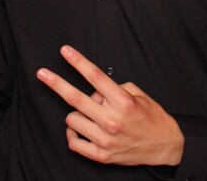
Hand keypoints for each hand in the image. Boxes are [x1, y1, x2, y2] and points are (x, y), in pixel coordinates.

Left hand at [36, 45, 183, 166]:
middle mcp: (112, 120)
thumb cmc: (151, 118)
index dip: (78, 62)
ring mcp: (105, 139)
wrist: (164, 146)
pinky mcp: (101, 155)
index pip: (95, 77)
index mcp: (123, 102)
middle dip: (56, 83)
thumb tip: (94, 92)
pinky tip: (81, 128)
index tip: (65, 51)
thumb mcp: (138, 95)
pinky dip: (74, 133)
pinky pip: (73, 142)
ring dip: (77, 113)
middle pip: (75, 98)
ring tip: (90, 114)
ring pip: (72, 119)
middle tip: (42, 73)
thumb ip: (114, 89)